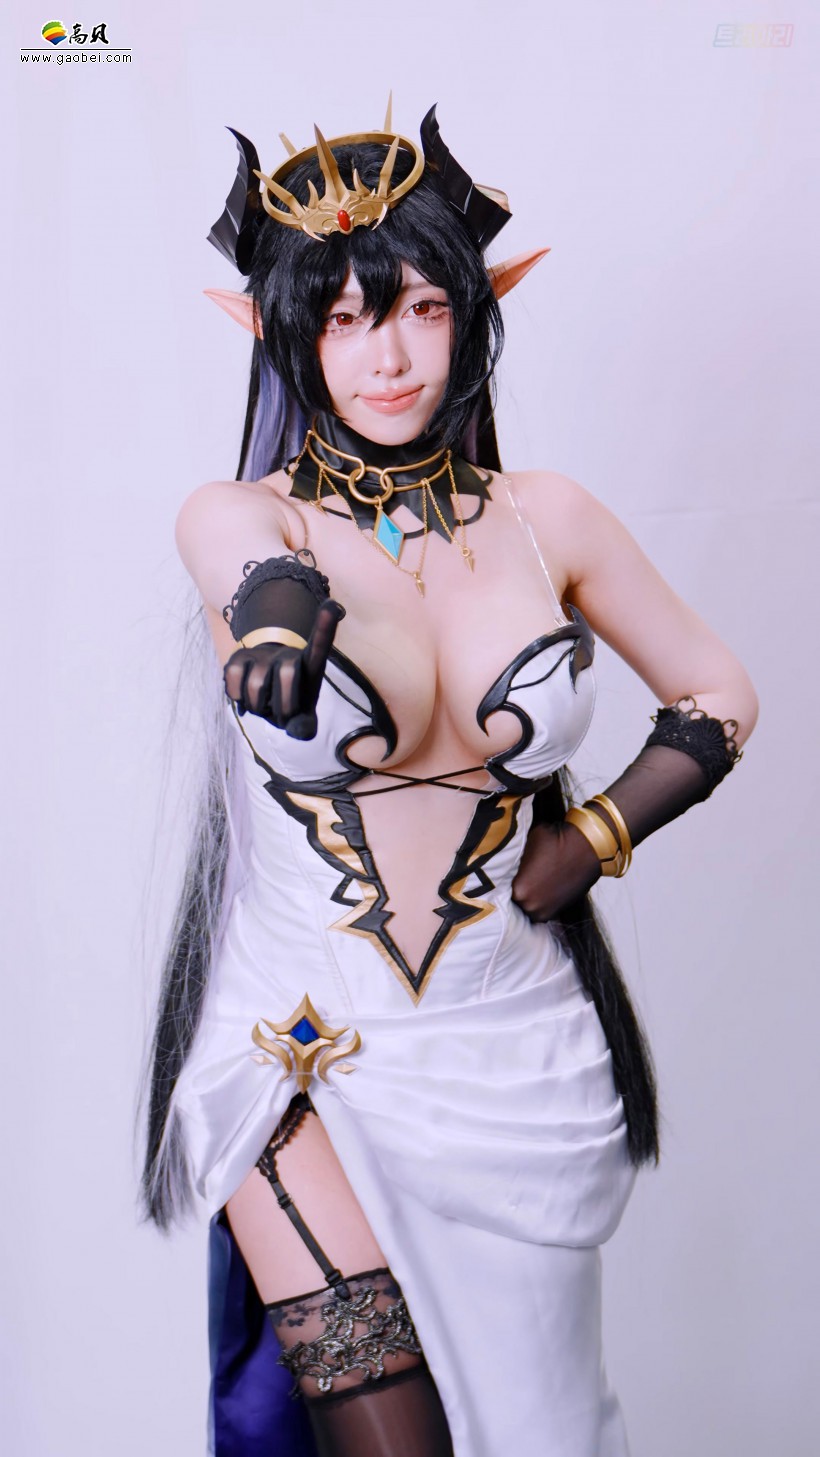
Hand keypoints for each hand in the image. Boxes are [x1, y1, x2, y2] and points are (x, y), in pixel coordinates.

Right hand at [223, 598, 343, 738]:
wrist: (265, 692)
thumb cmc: (290, 703)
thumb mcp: (303, 717)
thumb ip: (305, 727)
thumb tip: (299, 730)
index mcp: (310, 664)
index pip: (320, 643)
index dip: (325, 625)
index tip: (332, 605)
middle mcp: (287, 653)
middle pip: (287, 671)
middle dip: (285, 705)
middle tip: (284, 716)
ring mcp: (262, 653)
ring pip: (256, 683)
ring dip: (259, 707)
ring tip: (264, 708)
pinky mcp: (238, 658)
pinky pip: (233, 679)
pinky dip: (238, 697)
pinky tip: (245, 701)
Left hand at [511, 820, 601, 921]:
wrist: (587, 847)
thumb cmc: (555, 840)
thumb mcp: (527, 843)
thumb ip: (515, 858)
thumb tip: (507, 862)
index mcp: (518, 891)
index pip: (500, 890)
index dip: (502, 882)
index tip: (506, 874)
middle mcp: (530, 906)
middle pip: (514, 901)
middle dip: (515, 892)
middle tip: (519, 879)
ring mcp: (546, 912)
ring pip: (528, 907)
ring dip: (528, 899)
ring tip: (532, 884)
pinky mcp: (558, 911)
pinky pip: (542, 909)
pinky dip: (540, 901)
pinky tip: (542, 888)